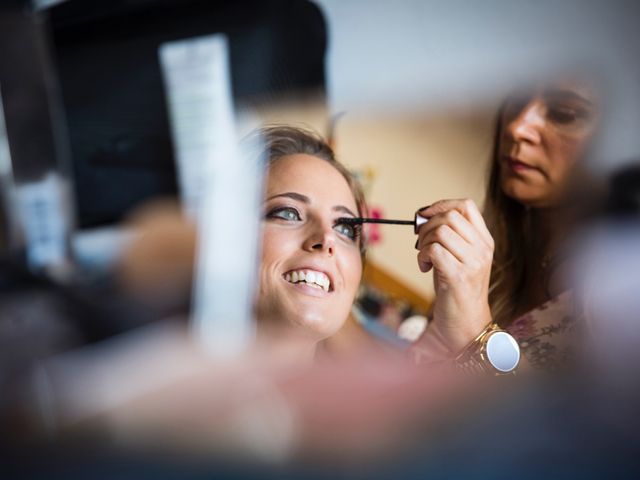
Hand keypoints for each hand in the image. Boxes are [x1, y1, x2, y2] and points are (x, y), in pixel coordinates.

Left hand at [414, 199, 493, 355]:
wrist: (466, 323)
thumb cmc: (458, 289)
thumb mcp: (461, 257)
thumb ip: (450, 236)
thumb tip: (424, 216)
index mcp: (485, 241)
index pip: (466, 206)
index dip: (442, 205)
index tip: (426, 214)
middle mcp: (482, 249)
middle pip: (450, 217)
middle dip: (427, 226)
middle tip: (420, 242)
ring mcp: (472, 262)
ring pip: (440, 231)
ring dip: (424, 242)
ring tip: (424, 257)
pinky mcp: (458, 275)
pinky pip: (433, 250)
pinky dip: (422, 256)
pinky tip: (424, 267)